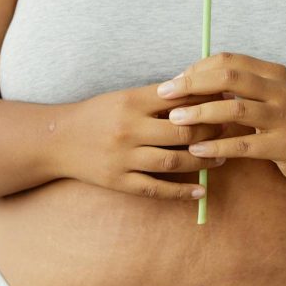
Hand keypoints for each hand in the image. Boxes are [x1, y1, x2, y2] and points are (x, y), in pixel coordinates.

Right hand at [62, 83, 226, 201]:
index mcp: (131, 102)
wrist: (57, 140)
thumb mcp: (124, 97)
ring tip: (220, 157)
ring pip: (173, 162)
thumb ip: (157, 96)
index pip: (178, 100)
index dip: (205, 102)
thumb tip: (199, 93)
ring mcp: (123, 158)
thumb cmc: (97, 115)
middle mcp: (128, 129)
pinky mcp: (119, 181)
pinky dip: (181, 192)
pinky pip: (156, 190)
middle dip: (209, 132)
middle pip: (181, 132)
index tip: (226, 102)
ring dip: (202, 161)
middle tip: (227, 131)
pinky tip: (201, 191)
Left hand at [157, 52, 285, 188]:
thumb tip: (188, 79)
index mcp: (273, 72)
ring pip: (235, 109)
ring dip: (200, 113)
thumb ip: (235, 87)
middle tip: (166, 94)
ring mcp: (285, 117)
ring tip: (175, 120)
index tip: (173, 82)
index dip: (197, 68)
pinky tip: (196, 149)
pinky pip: (244, 144)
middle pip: (230, 77)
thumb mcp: (264, 97)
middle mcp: (281, 89)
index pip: (228, 60)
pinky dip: (217, 146)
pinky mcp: (285, 145)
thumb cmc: (282, 122)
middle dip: (193, 84)